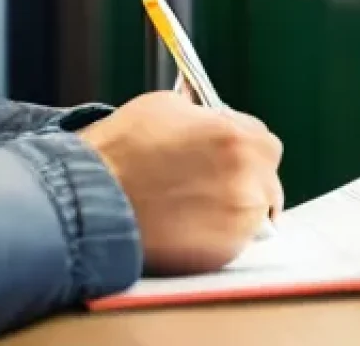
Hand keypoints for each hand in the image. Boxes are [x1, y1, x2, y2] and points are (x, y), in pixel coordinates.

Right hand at [78, 91, 283, 273]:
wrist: (94, 197)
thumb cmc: (122, 150)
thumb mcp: (164, 106)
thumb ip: (202, 115)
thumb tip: (210, 119)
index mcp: (235, 138)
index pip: (265, 139)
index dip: (242, 140)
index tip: (227, 146)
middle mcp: (246, 180)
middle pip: (266, 176)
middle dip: (245, 173)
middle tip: (211, 174)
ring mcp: (239, 221)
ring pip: (253, 209)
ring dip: (233, 203)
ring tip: (193, 199)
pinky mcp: (224, 252)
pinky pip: (235, 238)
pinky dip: (218, 230)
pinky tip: (187, 219)